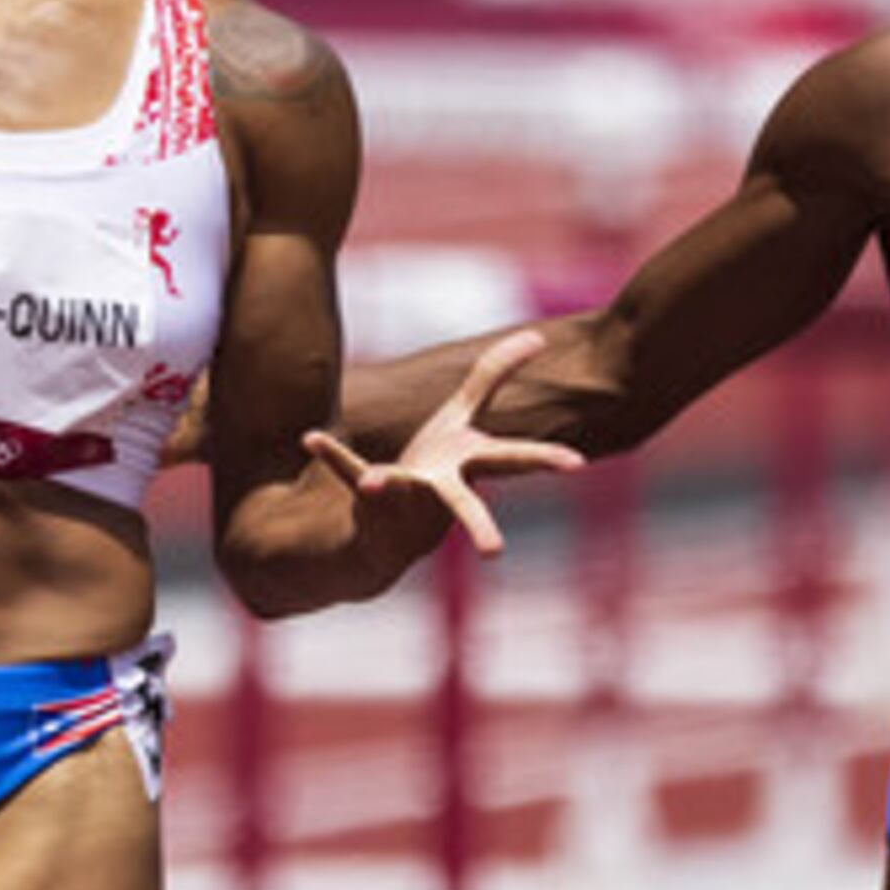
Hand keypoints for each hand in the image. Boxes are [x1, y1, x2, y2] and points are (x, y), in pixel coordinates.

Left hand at [305, 327, 581, 558]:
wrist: (392, 528)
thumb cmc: (438, 467)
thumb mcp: (464, 414)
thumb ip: (496, 375)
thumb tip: (536, 337)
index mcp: (470, 466)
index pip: (516, 461)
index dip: (548, 460)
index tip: (577, 464)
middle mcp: (442, 490)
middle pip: (464, 505)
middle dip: (480, 527)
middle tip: (494, 552)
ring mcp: (405, 497)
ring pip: (400, 491)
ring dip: (389, 485)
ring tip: (377, 482)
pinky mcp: (368, 493)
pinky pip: (349, 469)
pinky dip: (331, 454)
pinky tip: (312, 438)